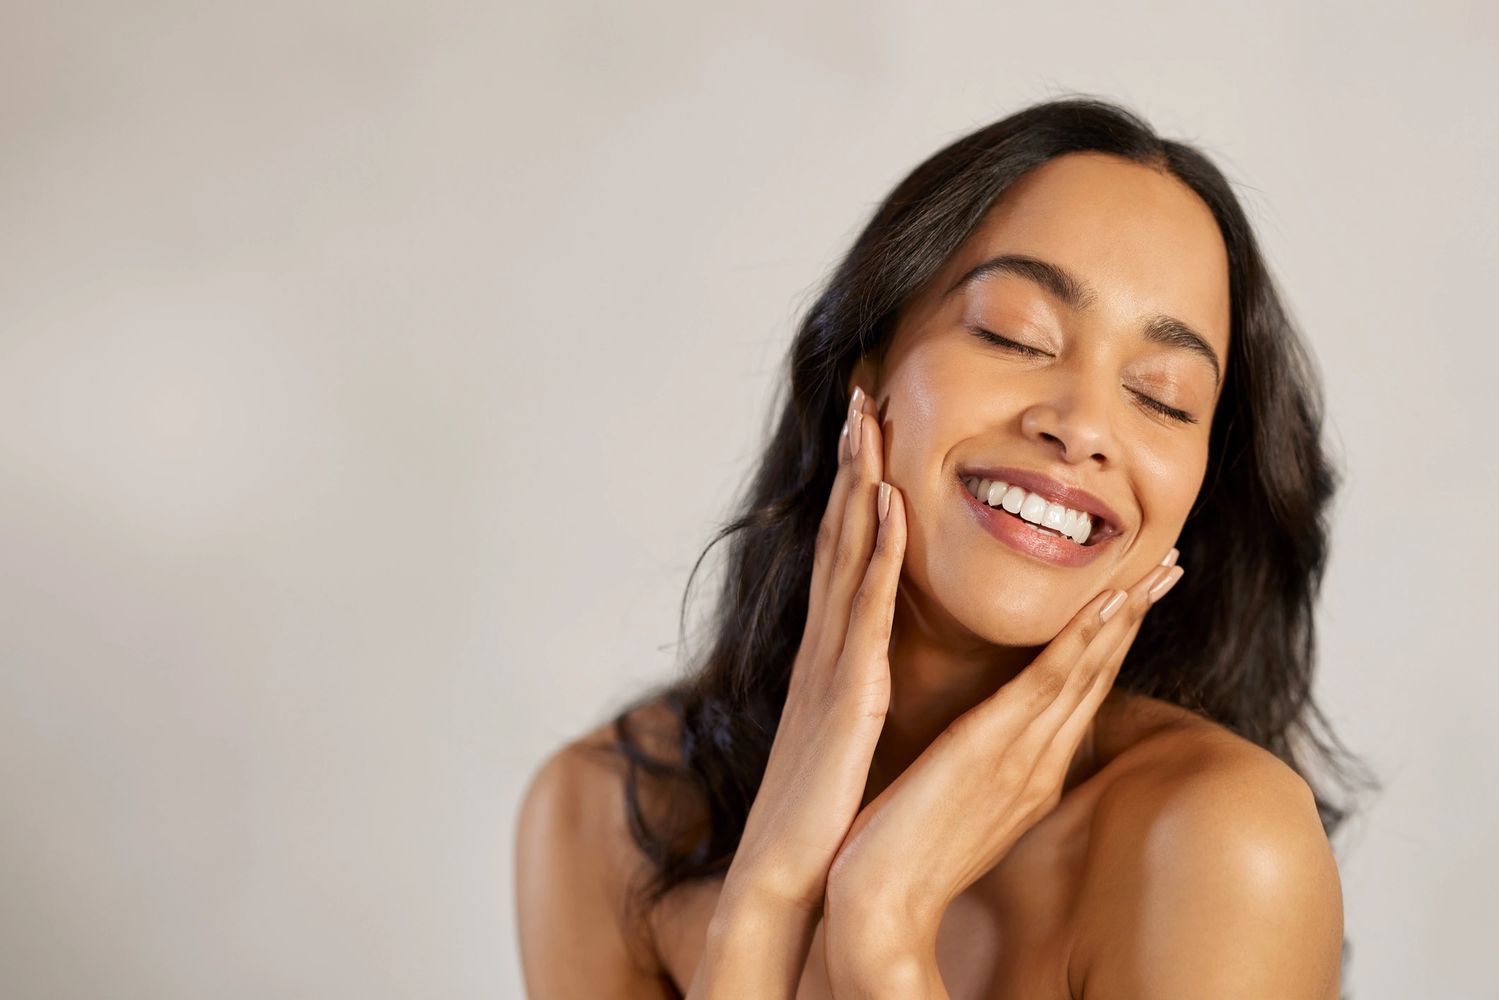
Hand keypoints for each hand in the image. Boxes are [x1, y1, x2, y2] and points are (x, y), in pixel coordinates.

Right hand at [718, 385, 907, 917]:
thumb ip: (852, 690)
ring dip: (860, 480)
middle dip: (852, 461)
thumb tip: (868, 667)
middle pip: (840, 534)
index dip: (856, 490)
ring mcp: (831, 661)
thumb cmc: (818, 812)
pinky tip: (889, 500)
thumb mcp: (840, 734)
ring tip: (870, 417)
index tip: (871, 434)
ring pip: (847, 552)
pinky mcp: (847, 689)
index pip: (845, 555)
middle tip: (863, 393)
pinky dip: (876, 548)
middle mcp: (825, 644)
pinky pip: (864, 606)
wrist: (784, 874)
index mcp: (831, 655)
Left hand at [823, 541, 1184, 938]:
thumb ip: (981, 768)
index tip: (1136, 594)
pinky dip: (1081, 641)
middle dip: (1137, 618)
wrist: (881, 902)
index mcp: (1031, 773)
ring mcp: (1023, 756)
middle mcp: (1040, 763)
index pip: (1080, 694)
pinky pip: (1048, 684)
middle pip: (1099, 677)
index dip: (1113, 642)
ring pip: (1086, 672)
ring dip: (1124, 616)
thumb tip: (983, 739)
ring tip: (1158, 570)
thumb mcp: (956, 802)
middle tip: (1172, 567)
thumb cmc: (905, 852)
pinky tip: (1108, 604)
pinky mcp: (993, 748)